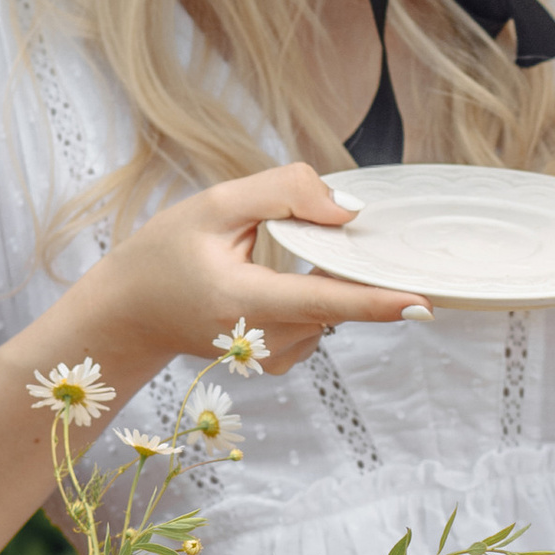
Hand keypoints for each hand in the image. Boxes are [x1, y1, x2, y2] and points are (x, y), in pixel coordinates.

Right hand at [75, 162, 422, 376]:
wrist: (132, 312)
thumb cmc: (166, 254)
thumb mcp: (214, 205)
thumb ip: (283, 194)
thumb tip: (348, 210)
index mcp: (242, 302)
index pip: (323, 300)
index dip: (376, 302)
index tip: (423, 303)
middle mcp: (264, 342)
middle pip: (336, 298)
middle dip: (341, 261)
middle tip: (291, 235)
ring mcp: (275, 358)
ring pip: (332, 306)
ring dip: (320, 274)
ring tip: (261, 258)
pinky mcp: (281, 360)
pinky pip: (320, 318)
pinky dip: (311, 293)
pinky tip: (270, 281)